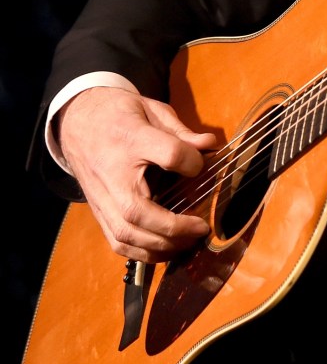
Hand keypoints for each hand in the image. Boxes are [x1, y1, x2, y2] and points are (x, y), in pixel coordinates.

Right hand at [55, 87, 215, 261]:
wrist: (78, 121)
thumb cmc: (121, 115)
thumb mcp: (153, 110)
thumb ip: (181, 132)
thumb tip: (210, 145)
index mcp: (131, 139)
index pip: (167, 154)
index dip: (190, 161)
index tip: (203, 165)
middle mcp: (112, 174)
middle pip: (138, 212)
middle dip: (173, 227)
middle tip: (202, 227)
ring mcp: (102, 198)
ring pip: (125, 234)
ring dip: (159, 246)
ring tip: (188, 242)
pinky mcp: (99, 212)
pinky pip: (116, 241)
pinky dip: (142, 253)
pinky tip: (166, 250)